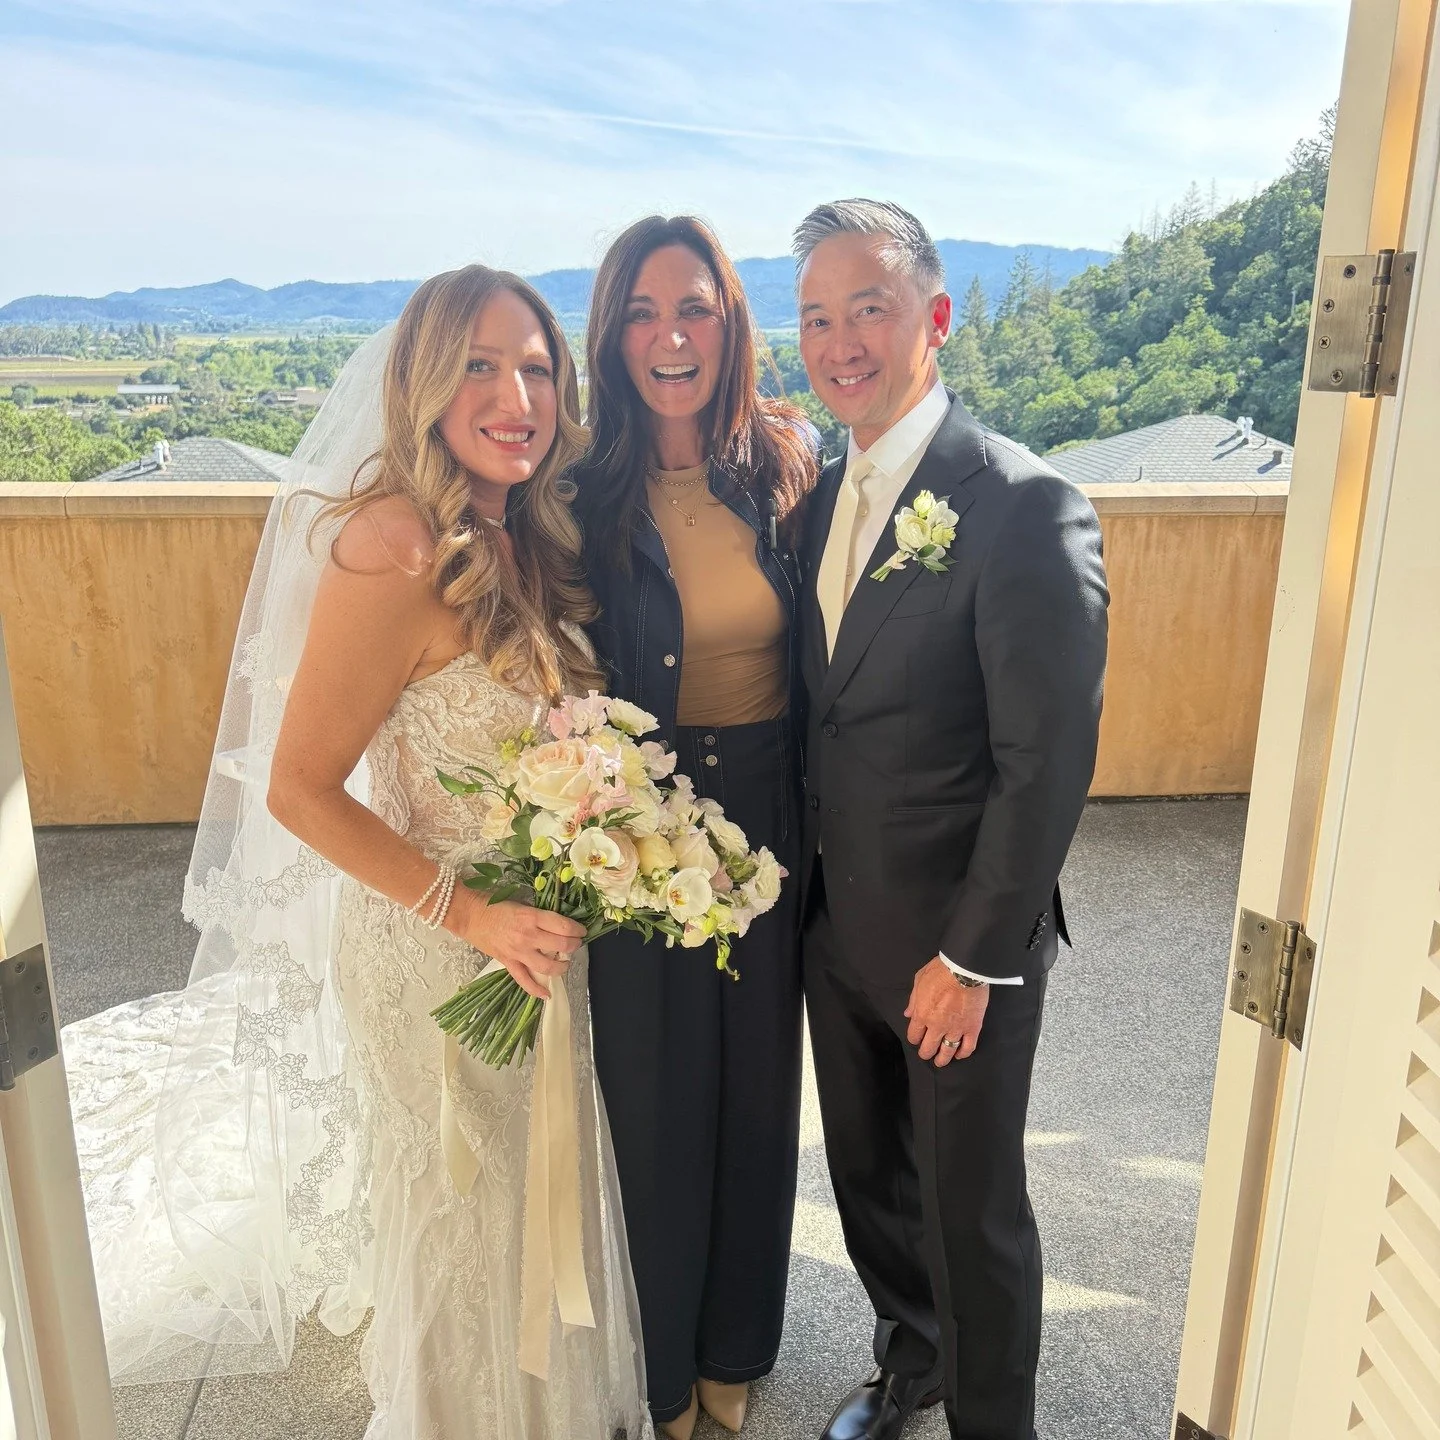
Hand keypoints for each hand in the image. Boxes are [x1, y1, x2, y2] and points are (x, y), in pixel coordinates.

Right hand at [451, 891, 584, 1000]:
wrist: (469, 915)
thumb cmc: (494, 905)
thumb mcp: (522, 904)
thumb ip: (540, 916)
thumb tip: (558, 925)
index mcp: (532, 917)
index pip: (564, 926)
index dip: (578, 930)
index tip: (581, 931)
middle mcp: (528, 936)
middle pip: (562, 946)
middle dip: (574, 946)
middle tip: (575, 944)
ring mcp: (518, 952)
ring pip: (548, 966)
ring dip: (562, 967)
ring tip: (565, 963)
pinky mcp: (508, 963)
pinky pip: (525, 981)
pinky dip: (536, 990)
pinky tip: (547, 994)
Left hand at [904, 957, 988, 1067]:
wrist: (965, 969)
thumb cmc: (940, 971)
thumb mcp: (919, 980)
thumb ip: (913, 1000)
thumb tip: (908, 1014)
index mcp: (922, 1015)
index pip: (914, 1035)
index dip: (914, 1039)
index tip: (917, 1039)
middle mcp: (937, 1026)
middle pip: (929, 1048)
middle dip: (926, 1053)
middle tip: (927, 1054)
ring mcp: (956, 1029)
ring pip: (947, 1051)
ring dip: (943, 1059)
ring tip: (941, 1061)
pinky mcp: (973, 1028)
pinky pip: (968, 1047)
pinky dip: (963, 1054)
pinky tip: (959, 1055)